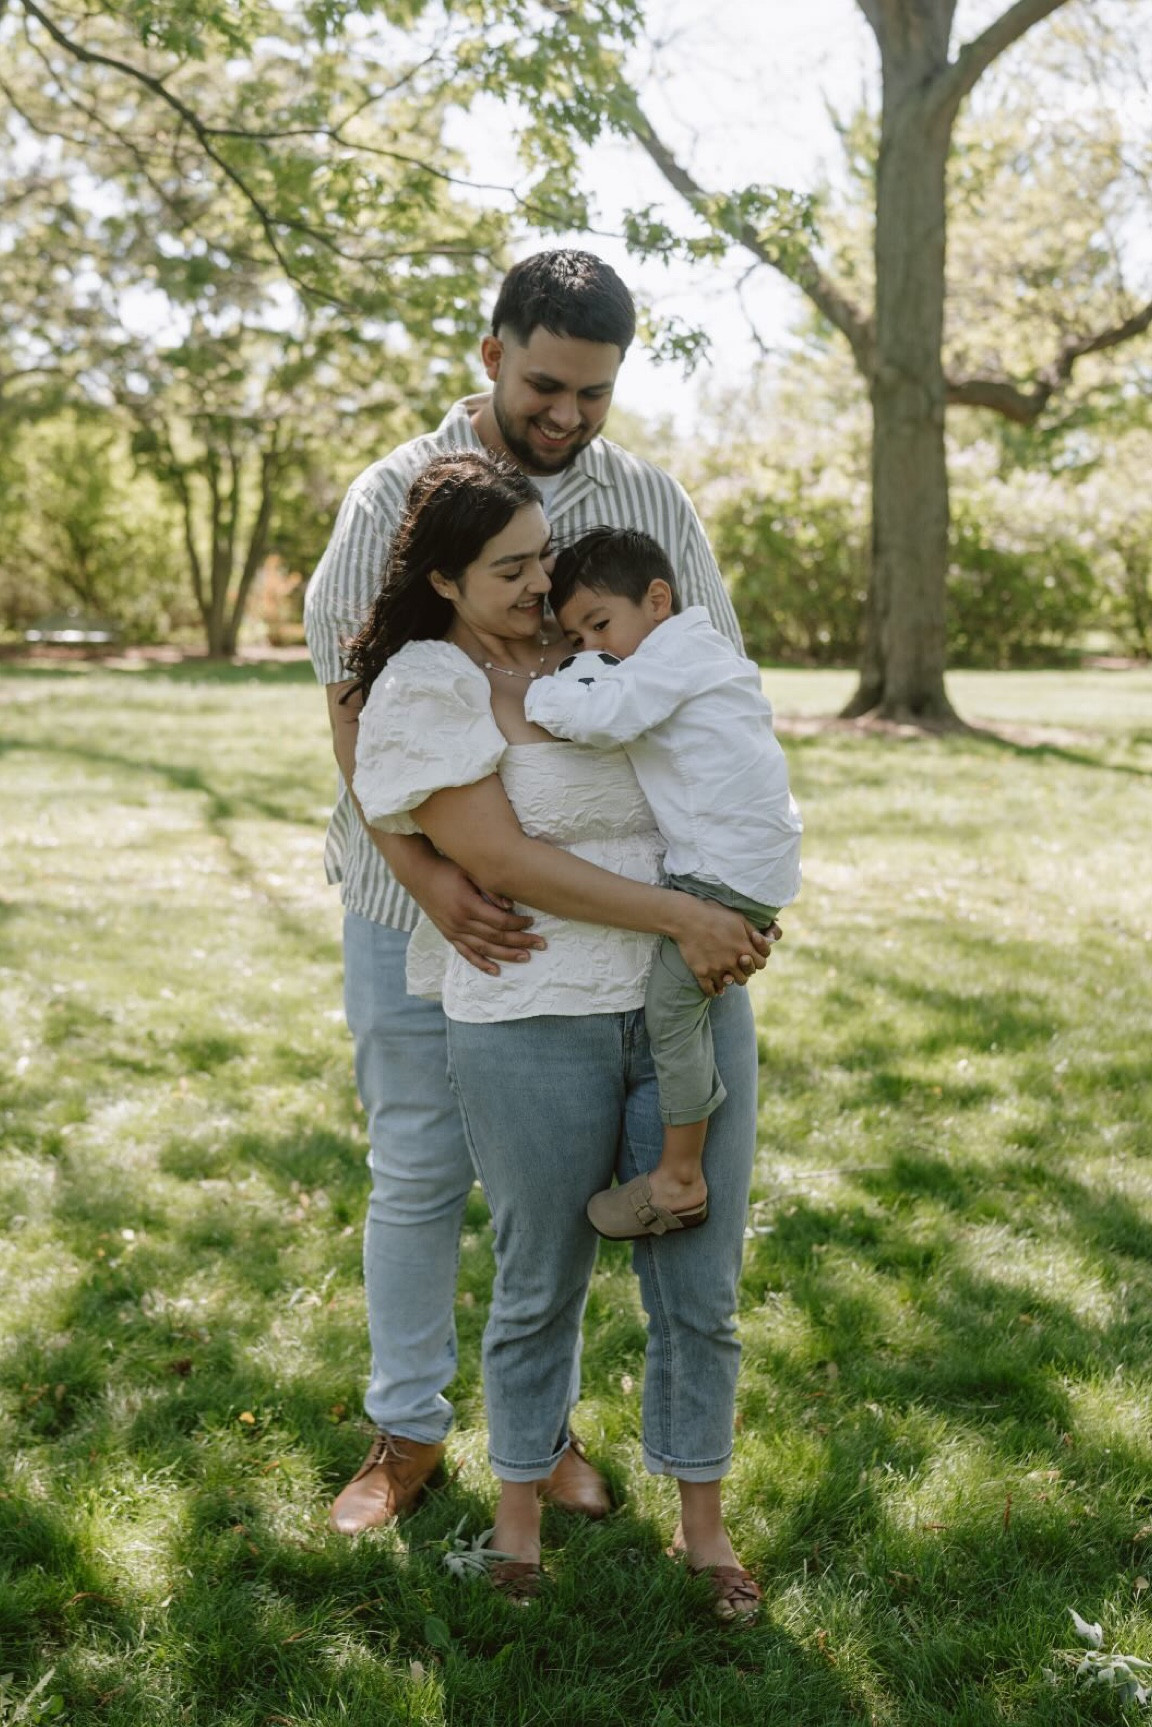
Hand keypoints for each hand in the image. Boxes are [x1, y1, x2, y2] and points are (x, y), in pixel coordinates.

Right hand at [410, 856, 545, 975]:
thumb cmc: (448, 869)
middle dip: (520, 941)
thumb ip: (490, 888)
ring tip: (526, 957)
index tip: (532, 921)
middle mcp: (461, 922)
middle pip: (496, 938)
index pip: (499, 921)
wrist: (419, 875)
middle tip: (541, 944)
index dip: (518, 923)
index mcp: (468, 905)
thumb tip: (511, 906)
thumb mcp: (470, 871)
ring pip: (484, 949)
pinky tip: (495, 971)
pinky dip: (481, 964)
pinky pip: (467, 954)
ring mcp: (454, 931)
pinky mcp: (449, 936)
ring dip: (506, 955)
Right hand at [671, 899, 774, 996]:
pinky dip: (713, 991)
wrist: (688, 918)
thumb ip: (753, 932)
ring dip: (728, 981)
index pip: (761, 964)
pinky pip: (710, 990)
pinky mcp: (702, 972)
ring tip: (725, 977)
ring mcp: (717, 968)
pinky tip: (714, 989)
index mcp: (744, 948)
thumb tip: (761, 941)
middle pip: (745, 978)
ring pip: (728, 984)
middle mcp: (732, 961)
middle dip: (742, 972)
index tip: (748, 957)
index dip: (757, 961)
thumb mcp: (739, 919)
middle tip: (735, 967)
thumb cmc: (714, 915)